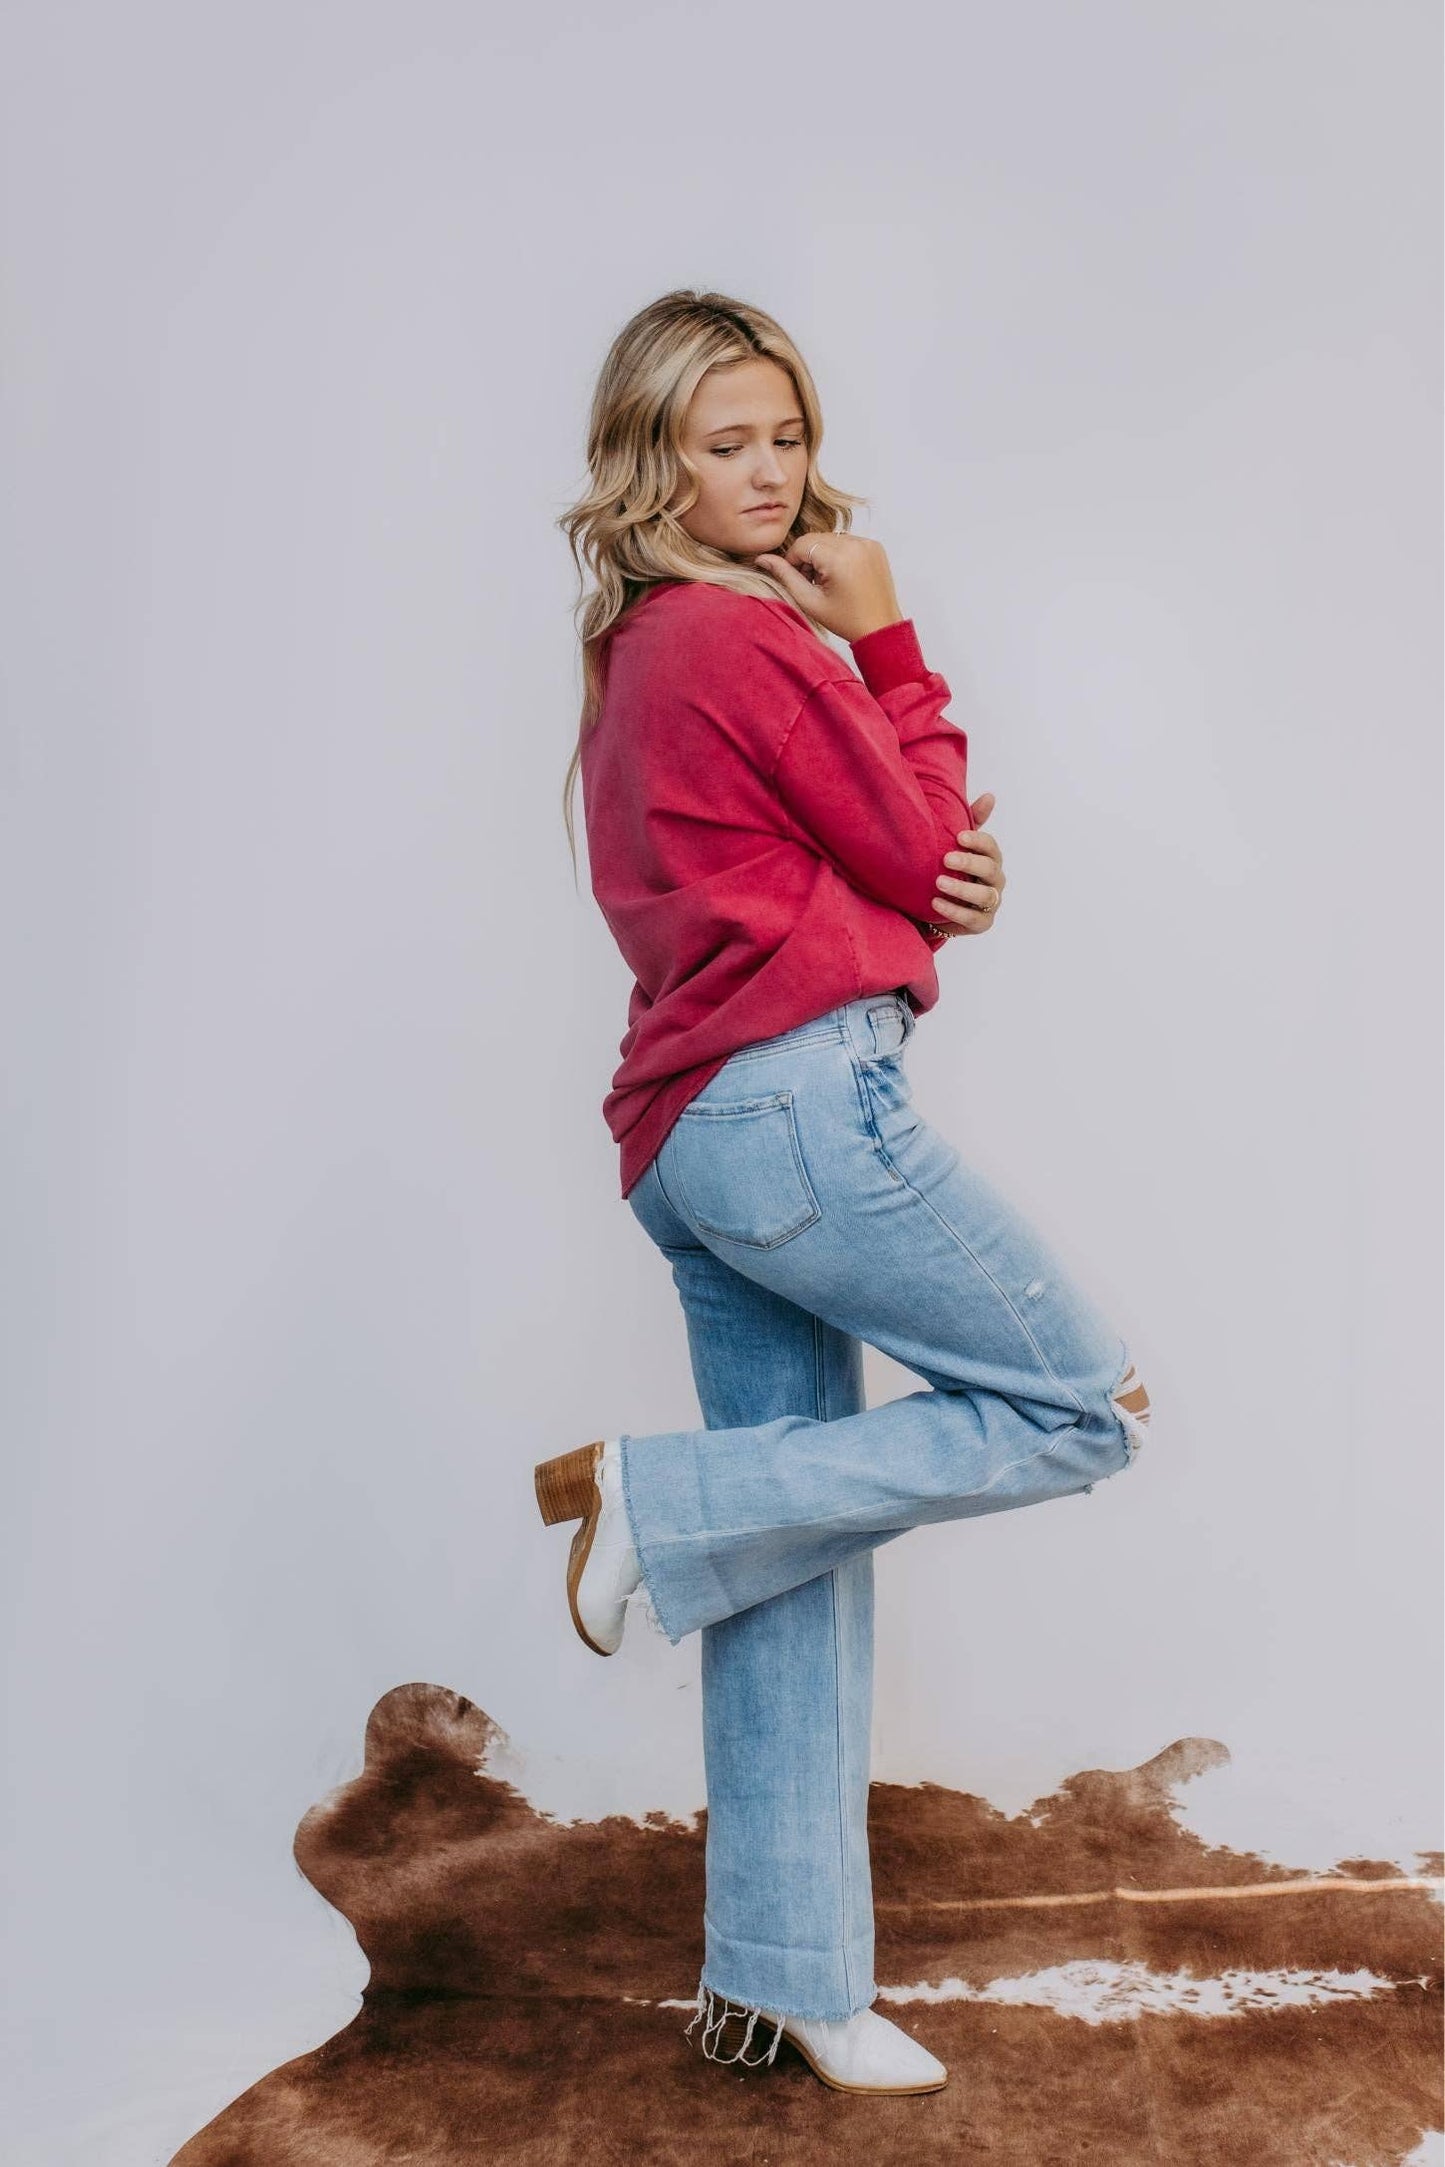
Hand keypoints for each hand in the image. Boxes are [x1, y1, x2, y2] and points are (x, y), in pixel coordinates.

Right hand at [753, 532, 903, 644]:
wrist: (880, 628)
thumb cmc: (845, 620)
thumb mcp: (810, 601)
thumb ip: (785, 576)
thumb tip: (762, 558)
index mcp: (839, 558)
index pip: (803, 544)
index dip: (793, 560)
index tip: (796, 579)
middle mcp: (856, 544)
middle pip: (816, 538)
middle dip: (808, 557)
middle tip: (811, 582)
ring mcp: (868, 543)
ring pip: (831, 538)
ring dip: (823, 554)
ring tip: (827, 580)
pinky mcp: (875, 546)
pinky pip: (848, 541)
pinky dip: (839, 554)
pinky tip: (841, 576)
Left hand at [927, 792, 1005, 935]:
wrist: (938, 904)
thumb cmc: (952, 869)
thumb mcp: (958, 845)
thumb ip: (972, 821)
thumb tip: (990, 795)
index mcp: (990, 859)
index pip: (991, 847)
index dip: (978, 841)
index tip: (959, 836)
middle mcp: (995, 880)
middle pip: (991, 869)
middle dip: (969, 863)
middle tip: (946, 859)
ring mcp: (991, 903)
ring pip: (985, 895)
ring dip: (962, 888)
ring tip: (939, 883)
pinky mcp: (982, 923)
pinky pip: (972, 918)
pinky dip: (954, 911)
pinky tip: (935, 904)